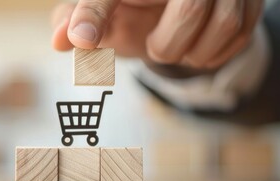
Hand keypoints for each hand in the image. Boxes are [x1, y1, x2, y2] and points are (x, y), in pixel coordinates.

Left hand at [51, 0, 263, 69]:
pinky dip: (214, 54)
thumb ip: (78, 22)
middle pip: (190, 6)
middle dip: (170, 43)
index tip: (78, 41)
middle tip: (157, 46)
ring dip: (194, 51)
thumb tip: (59, 40)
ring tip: (177, 45)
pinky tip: (198, 46)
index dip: (92, 15)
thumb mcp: (104, 15)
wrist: (170, 12)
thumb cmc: (130, 11)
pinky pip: (241, 34)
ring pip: (223, 22)